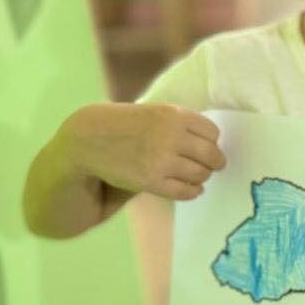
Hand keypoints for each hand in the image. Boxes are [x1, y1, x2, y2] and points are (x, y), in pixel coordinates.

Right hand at [65, 102, 225, 201]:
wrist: (89, 139)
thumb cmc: (125, 124)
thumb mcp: (154, 111)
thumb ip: (180, 123)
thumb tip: (210, 142)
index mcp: (174, 115)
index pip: (212, 132)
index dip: (212, 141)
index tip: (208, 146)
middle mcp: (171, 136)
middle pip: (211, 155)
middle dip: (215, 162)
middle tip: (213, 166)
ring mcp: (162, 160)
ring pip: (200, 174)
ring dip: (202, 177)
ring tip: (197, 177)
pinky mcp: (151, 181)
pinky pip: (185, 191)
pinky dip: (193, 192)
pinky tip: (192, 190)